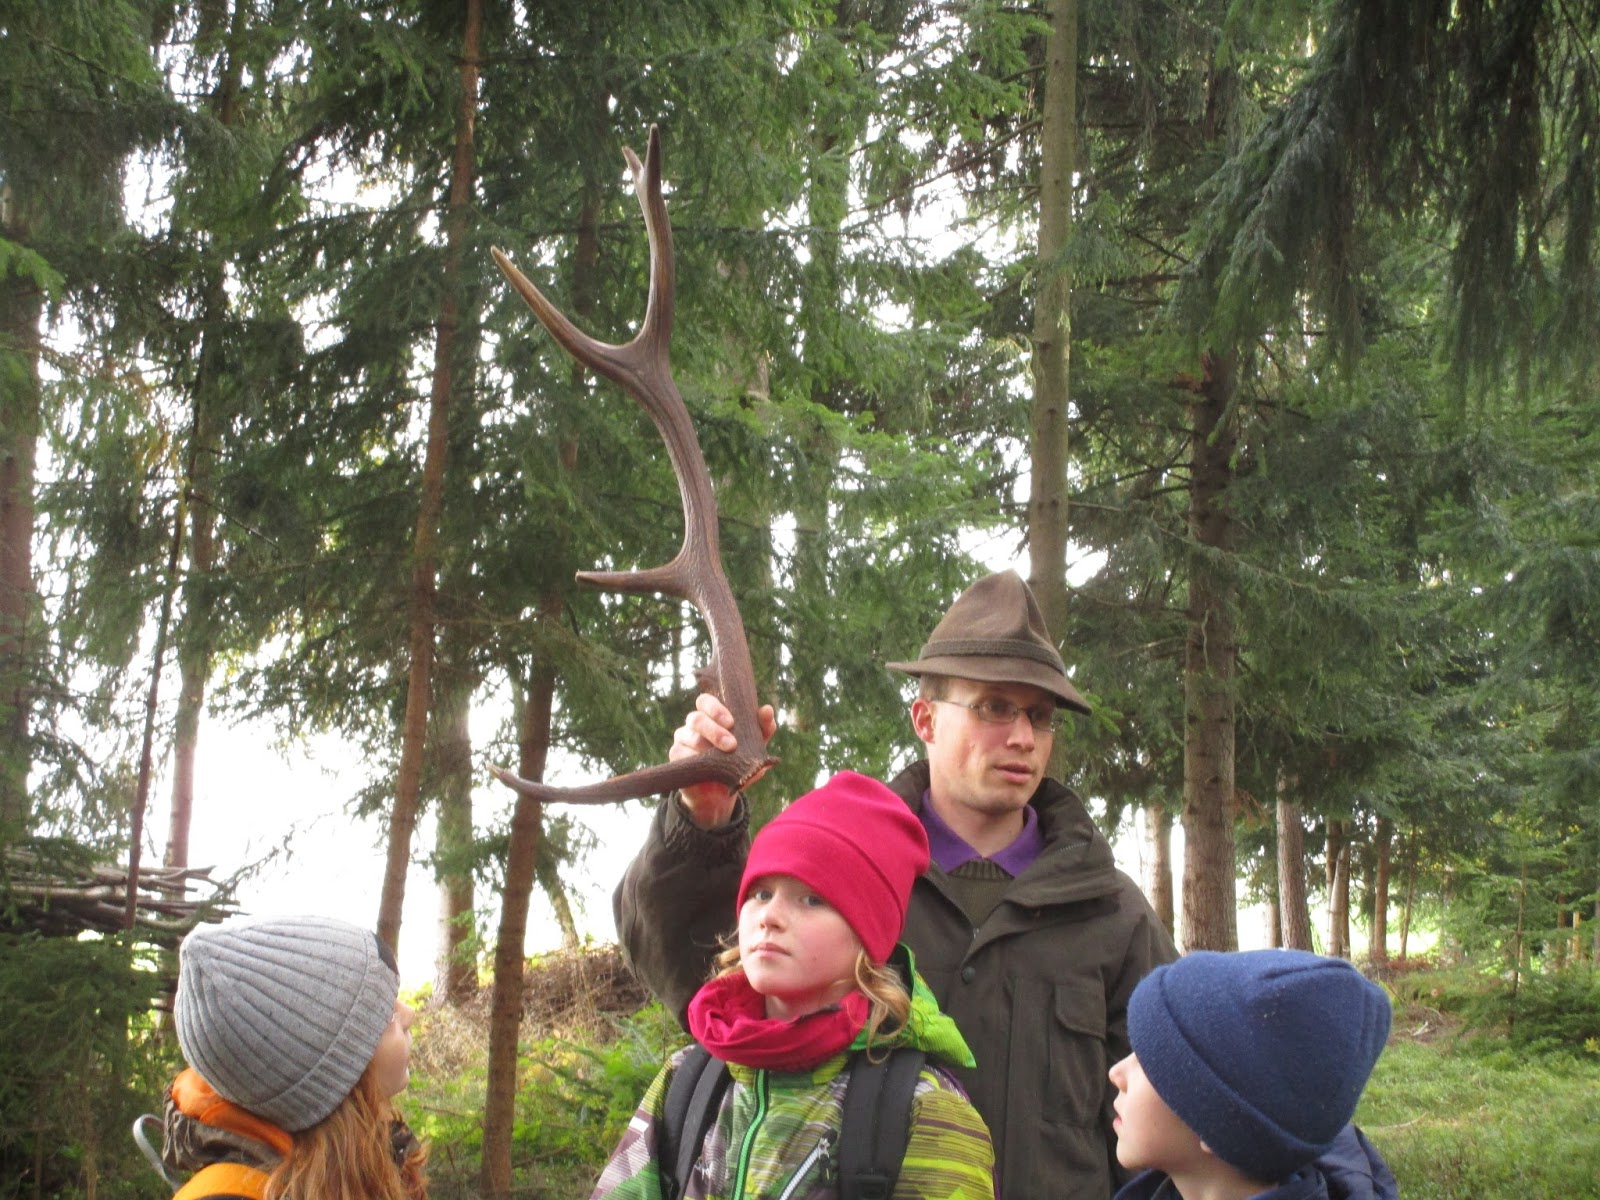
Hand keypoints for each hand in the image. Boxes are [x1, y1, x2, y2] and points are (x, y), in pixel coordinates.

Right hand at [669, 692, 777, 828]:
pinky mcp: (676, 756)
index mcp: (711, 715)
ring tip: (722, 757)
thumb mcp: (754, 746)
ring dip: (706, 746)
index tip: (731, 722)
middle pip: (696, 718)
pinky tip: (705, 765)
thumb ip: (763, 728)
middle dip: (714, 730)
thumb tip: (767, 709)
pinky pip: (680, 753)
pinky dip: (693, 758)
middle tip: (731, 744)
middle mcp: (695, 723)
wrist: (721, 793)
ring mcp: (683, 739)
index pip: (705, 701)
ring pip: (689, 736)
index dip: (716, 709)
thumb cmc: (737, 761)